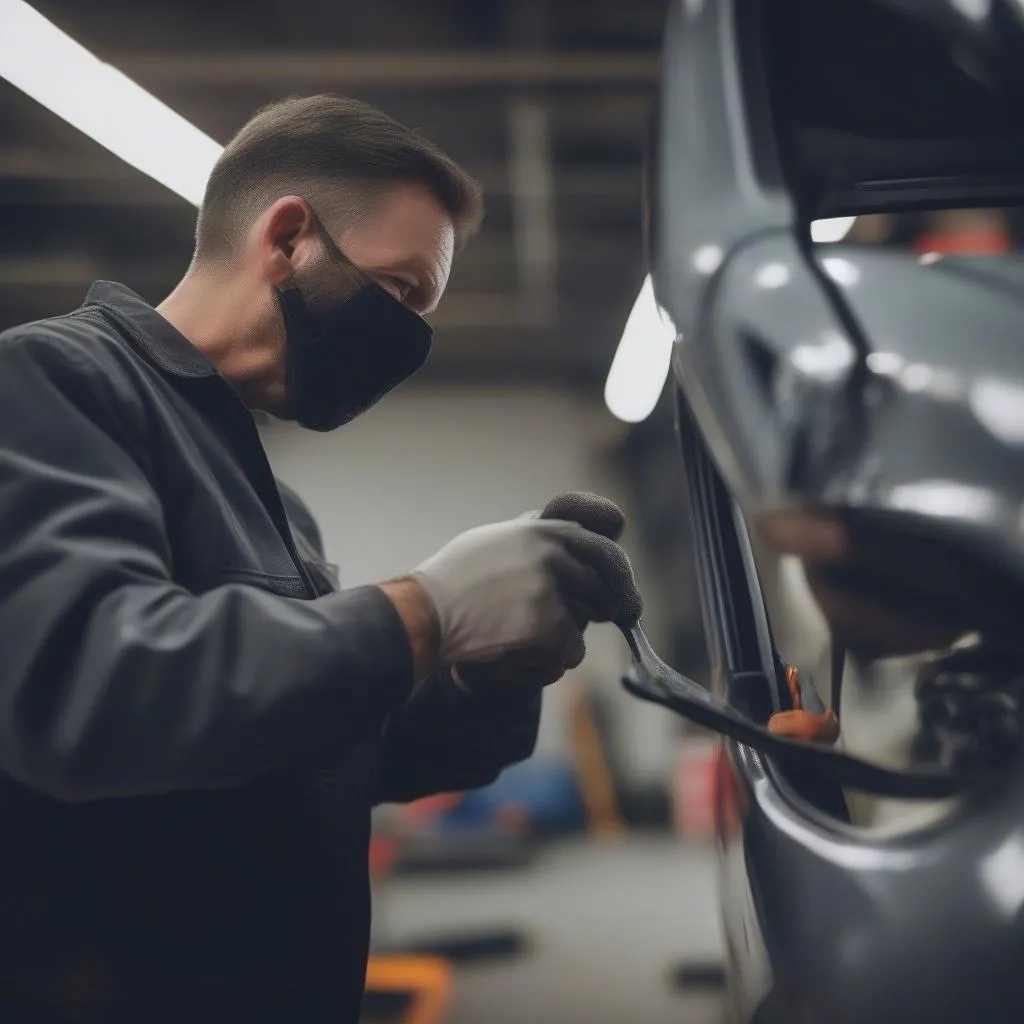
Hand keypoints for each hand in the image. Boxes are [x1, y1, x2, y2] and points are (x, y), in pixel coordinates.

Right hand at [409, 500, 638, 667]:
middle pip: (605, 584)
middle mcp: (553, 554)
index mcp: (545, 530)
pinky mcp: (546, 625)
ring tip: (529, 628)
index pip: (606, 544)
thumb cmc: (455, 577)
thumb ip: (533, 531)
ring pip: (588, 618)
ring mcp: (551, 589)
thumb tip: (566, 525)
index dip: (615, 569)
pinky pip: (572, 649)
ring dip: (569, 629)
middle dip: (601, 603)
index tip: (618, 585)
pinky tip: (523, 649)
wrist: (427, 611)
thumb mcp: (495, 537)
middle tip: (592, 616)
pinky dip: (553, 656)